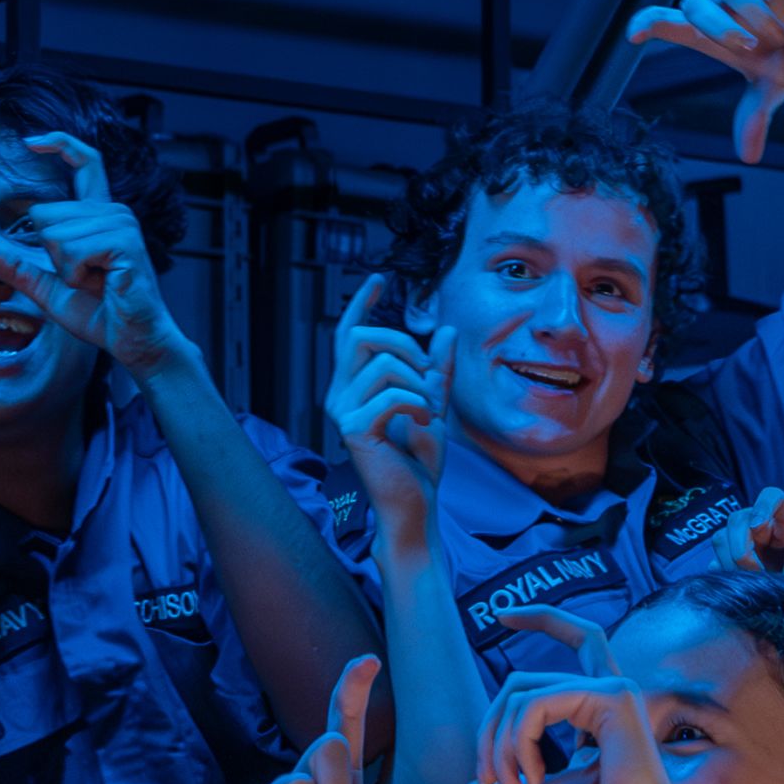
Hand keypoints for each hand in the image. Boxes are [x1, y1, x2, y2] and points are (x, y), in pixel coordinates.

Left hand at [0, 129, 188, 378]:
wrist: (135, 342)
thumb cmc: (101, 315)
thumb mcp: (49, 289)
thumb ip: (19, 267)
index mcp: (99, 215)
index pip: (85, 162)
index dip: (59, 144)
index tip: (30, 141)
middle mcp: (113, 211)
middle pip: (44, 213)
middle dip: (51, 254)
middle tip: (86, 278)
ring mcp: (121, 223)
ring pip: (54, 234)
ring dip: (65, 269)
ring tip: (97, 283)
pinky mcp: (123, 241)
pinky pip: (71, 249)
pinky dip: (75, 275)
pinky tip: (101, 284)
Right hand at [325, 272, 451, 539]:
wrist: (416, 504)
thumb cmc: (419, 463)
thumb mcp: (434, 406)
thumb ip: (437, 371)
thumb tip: (444, 330)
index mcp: (353, 388)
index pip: (348, 334)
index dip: (361, 304)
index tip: (379, 279)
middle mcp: (340, 396)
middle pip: (362, 337)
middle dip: (403, 344)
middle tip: (428, 373)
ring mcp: (343, 413)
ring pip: (383, 364)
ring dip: (417, 380)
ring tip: (427, 408)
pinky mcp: (355, 430)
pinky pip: (393, 394)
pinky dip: (418, 403)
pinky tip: (424, 422)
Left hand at [469, 607, 707, 783]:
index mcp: (601, 703)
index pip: (576, 637)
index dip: (540, 617)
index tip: (501, 616)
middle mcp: (611, 689)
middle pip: (521, 681)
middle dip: (490, 729)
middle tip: (486, 780)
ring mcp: (615, 689)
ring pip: (522, 695)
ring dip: (502, 747)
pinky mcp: (613, 698)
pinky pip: (536, 705)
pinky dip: (519, 744)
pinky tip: (533, 780)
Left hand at [624, 0, 783, 165]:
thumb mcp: (774, 91)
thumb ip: (755, 115)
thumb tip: (748, 156)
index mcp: (713, 36)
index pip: (670, 23)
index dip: (650, 23)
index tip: (633, 34)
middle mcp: (723, 5)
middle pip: (696, 3)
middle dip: (719, 26)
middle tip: (748, 46)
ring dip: (759, 15)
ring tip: (781, 35)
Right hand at [715, 485, 783, 575]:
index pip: (772, 495)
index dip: (762, 505)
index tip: (757, 526)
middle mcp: (762, 522)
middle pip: (737, 519)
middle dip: (740, 548)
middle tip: (754, 571)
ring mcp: (743, 536)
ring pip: (721, 537)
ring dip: (730, 561)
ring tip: (748, 580)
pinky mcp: (731, 553)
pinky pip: (716, 556)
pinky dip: (723, 570)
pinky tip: (738, 581)